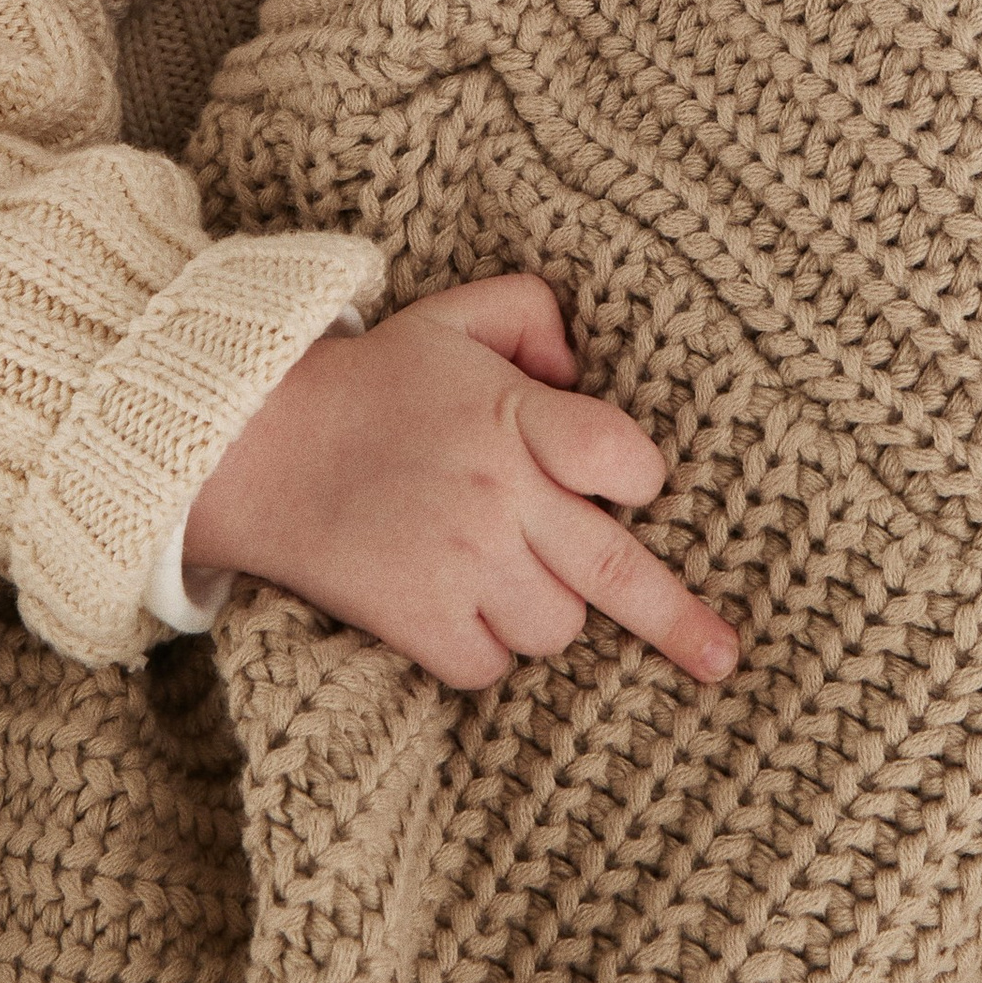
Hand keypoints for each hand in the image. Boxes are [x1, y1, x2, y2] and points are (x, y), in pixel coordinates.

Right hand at [181, 272, 739, 691]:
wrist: (258, 447)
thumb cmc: (374, 384)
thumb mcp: (456, 317)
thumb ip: (536, 315)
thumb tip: (584, 369)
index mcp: (516, 416)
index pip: (625, 458)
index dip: (640, 476)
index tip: (629, 484)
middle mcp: (499, 494)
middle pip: (616, 569)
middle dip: (677, 619)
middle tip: (723, 659)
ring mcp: (460, 563)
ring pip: (557, 627)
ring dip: (545, 611)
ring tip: (502, 568)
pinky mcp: (418, 621)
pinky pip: (491, 667)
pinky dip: (486, 650)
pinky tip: (459, 608)